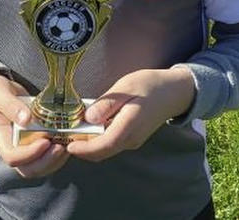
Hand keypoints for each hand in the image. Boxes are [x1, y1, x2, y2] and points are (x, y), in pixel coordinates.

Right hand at [0, 72, 69, 177]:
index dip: (29, 154)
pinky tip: (67, 141)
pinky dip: (57, 154)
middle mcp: (11, 146)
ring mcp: (23, 146)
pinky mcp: (33, 141)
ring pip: (39, 166)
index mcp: (0, 137)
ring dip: (55, 160)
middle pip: (28, 168)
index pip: (12, 157)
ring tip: (67, 146)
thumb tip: (26, 119)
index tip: (45, 141)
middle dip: (46, 162)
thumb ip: (11, 106)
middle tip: (61, 147)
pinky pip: (45, 156)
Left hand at [66, 68, 194, 162]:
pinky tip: (89, 126)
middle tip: (64, 136)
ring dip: (89, 144)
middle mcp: (131, 139)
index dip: (85, 149)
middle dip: (82, 149)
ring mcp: (133, 141)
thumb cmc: (149, 85)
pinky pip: (111, 143)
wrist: (174, 92)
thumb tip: (88, 118)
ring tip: (73, 130)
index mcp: (130, 125)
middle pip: (102, 152)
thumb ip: (107, 103)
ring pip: (106, 149)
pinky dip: (97, 139)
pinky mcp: (132, 138)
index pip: (105, 145)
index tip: (69, 145)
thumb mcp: (125, 87)